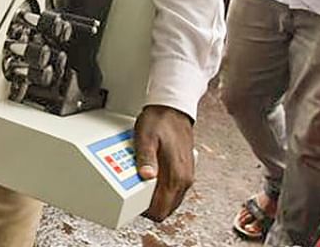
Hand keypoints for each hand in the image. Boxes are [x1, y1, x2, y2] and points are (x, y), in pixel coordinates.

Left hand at [135, 104, 195, 221]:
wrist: (173, 108)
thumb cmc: (160, 121)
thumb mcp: (146, 138)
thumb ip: (145, 157)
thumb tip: (145, 175)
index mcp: (176, 176)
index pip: (161, 211)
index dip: (145, 212)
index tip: (133, 203)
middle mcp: (184, 180)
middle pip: (166, 209)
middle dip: (150, 206)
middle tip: (135, 193)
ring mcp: (186, 176)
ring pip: (170, 200)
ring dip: (156, 198)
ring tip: (141, 183)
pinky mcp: (184, 170)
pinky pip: (172, 190)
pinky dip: (161, 189)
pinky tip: (151, 177)